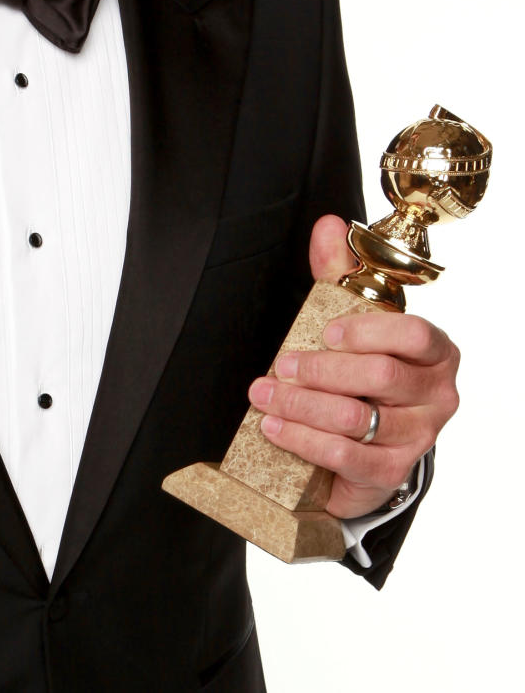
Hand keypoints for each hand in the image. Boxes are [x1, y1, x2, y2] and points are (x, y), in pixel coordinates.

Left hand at [247, 214, 460, 517]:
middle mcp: (436, 396)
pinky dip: (301, 438)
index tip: (326, 331)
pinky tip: (273, 427)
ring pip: (354, 417)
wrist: (367, 448)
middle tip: (280, 364)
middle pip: (378, 377)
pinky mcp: (390, 473)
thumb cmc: (362, 376)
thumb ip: (341, 275)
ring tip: (262, 395)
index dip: (367, 332)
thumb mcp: (353, 324)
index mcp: (435, 353)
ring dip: (299, 404)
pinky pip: (343, 454)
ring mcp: (417, 438)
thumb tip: (329, 224)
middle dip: (319, 369)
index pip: (414, 335)